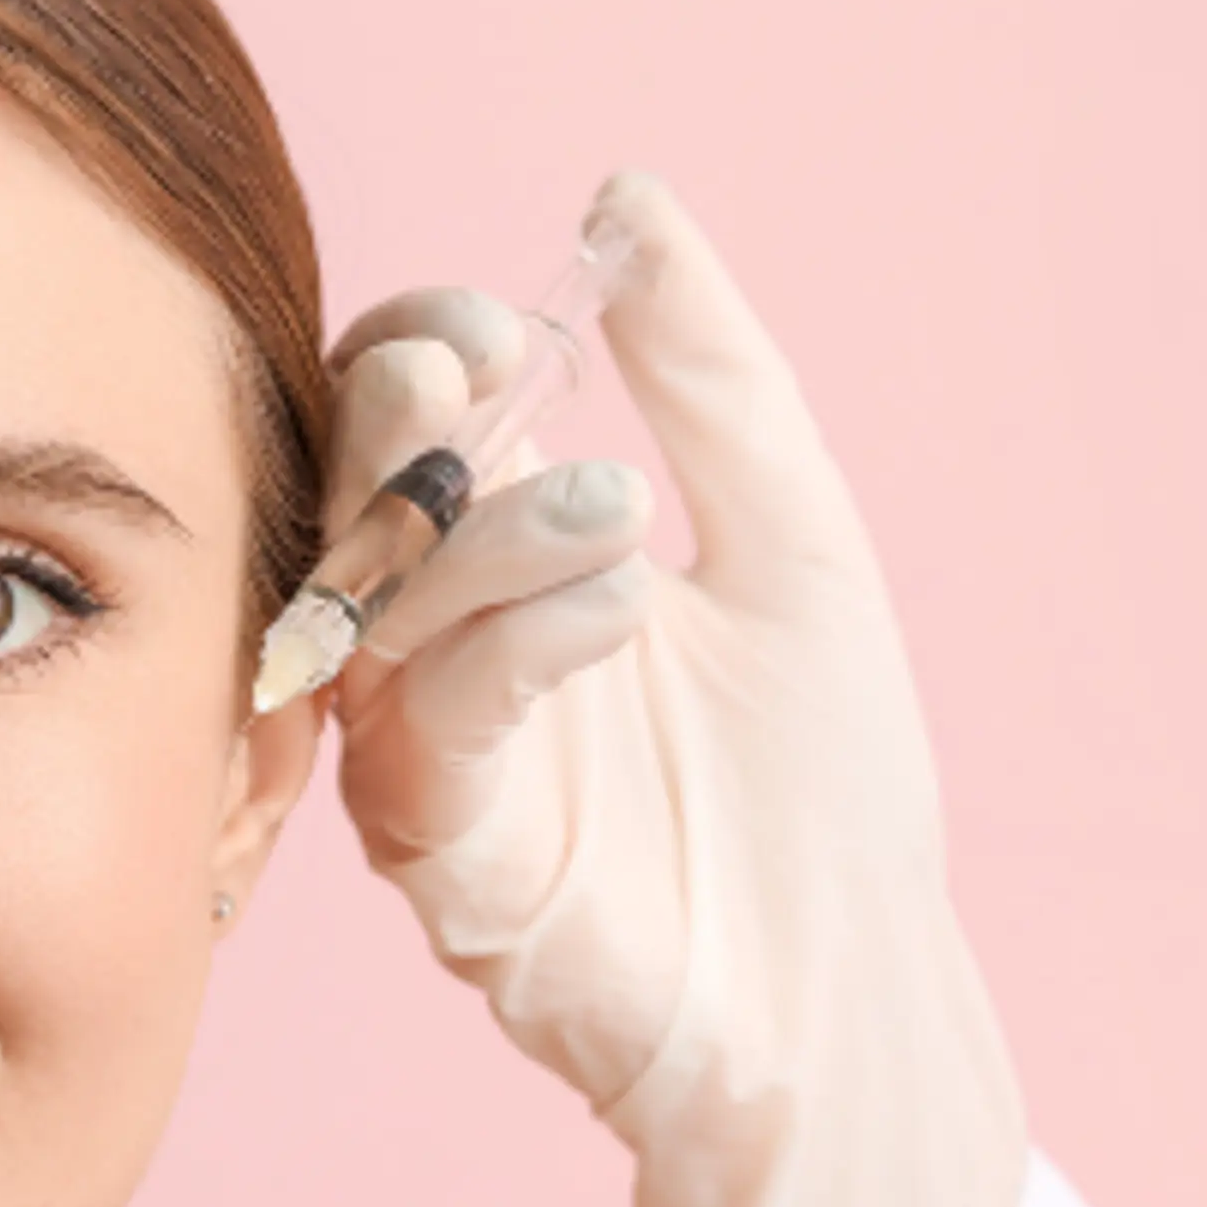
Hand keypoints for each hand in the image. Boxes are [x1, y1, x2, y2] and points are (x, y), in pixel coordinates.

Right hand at [314, 171, 1027, 1206]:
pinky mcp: (440, 851)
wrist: (856, 1004)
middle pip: (351, 494)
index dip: (426, 350)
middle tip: (482, 373)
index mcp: (504, 558)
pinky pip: (430, 722)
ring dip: (486, 528)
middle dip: (401, 418)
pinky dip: (515, 642)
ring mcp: (423, 750)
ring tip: (621, 519)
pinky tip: (617, 606)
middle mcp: (438, 644)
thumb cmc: (827, 798)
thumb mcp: (793, 542)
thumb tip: (625, 201)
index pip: (406, 415)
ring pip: (379, 600)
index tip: (502, 320)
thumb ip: (712, 379)